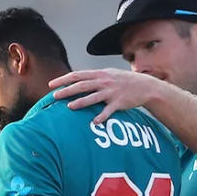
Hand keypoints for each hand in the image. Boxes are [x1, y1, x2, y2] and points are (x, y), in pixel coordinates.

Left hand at [48, 69, 164, 123]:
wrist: (145, 86)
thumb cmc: (123, 81)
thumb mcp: (108, 74)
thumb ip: (94, 78)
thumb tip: (77, 81)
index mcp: (99, 74)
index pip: (77, 75)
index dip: (63, 79)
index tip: (51, 85)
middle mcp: (104, 82)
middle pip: (81, 86)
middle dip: (67, 90)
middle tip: (55, 96)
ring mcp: (111, 92)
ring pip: (93, 97)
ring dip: (81, 102)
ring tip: (70, 107)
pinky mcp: (119, 102)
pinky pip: (108, 111)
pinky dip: (101, 116)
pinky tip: (94, 122)